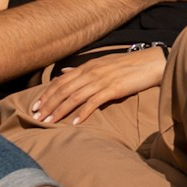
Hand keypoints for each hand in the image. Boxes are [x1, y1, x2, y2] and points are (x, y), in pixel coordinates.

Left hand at [27, 48, 167, 126]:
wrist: (151, 62)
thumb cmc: (128, 65)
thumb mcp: (102, 63)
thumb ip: (82, 69)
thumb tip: (64, 72)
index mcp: (87, 66)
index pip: (61, 81)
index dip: (46, 94)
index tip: (35, 106)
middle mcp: (91, 72)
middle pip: (64, 90)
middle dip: (48, 105)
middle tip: (36, 118)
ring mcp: (102, 80)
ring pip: (74, 97)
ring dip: (60, 111)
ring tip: (49, 123)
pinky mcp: (113, 89)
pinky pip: (94, 102)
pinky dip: (83, 113)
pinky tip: (75, 123)